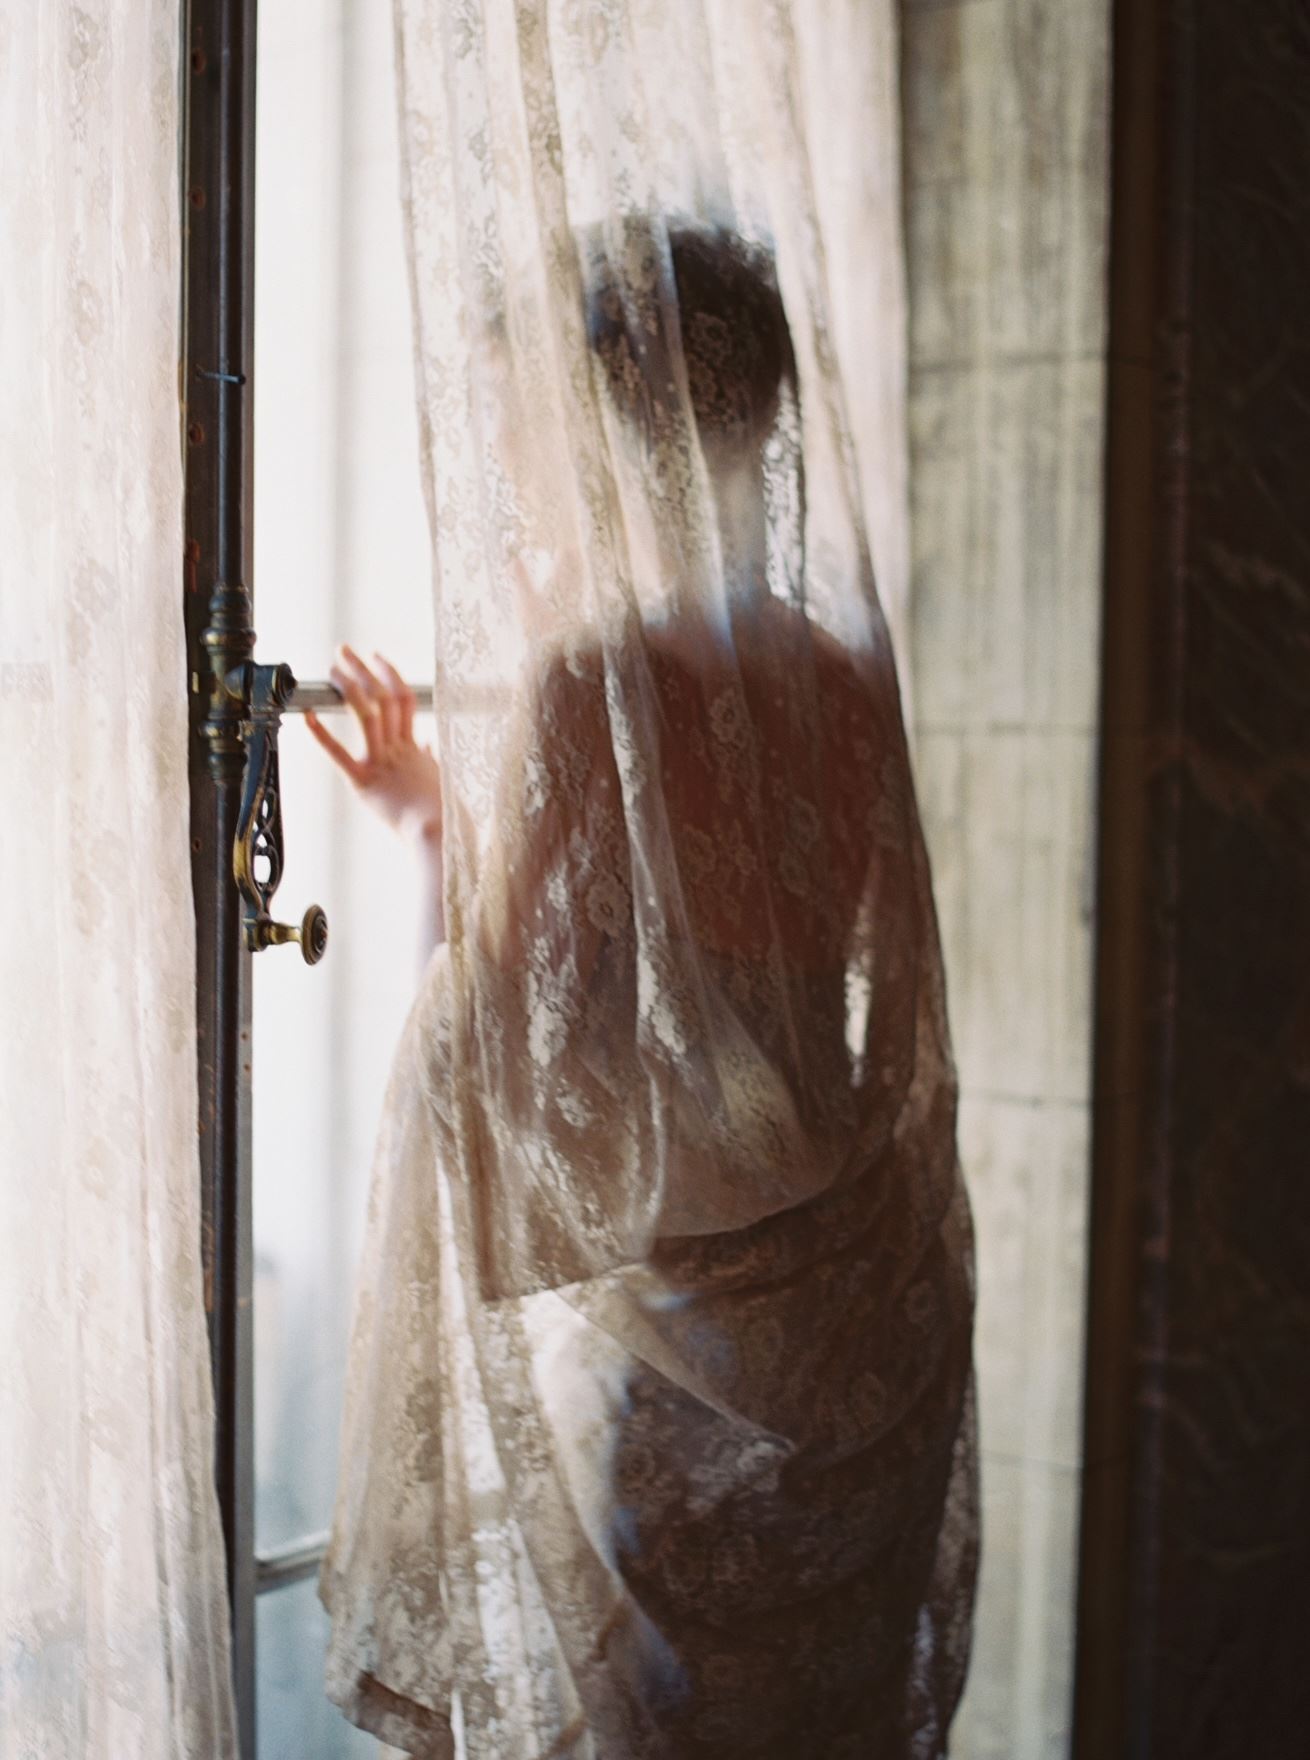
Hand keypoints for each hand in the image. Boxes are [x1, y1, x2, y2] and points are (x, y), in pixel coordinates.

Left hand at [305, 645, 442, 844]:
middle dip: (363, 671)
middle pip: (382, 698)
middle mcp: (397, 748)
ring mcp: (381, 762)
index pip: (403, 699)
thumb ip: (429, 760)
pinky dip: (322, 735)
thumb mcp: (440, 779)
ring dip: (348, 688)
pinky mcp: (364, 782)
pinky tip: (308, 717)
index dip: (390, 675)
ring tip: (333, 670)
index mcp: (414, 747)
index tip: (377, 658)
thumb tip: (427, 747)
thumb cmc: (442, 812)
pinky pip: (340, 755)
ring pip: (366, 715)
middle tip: (345, 652)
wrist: (437, 832)